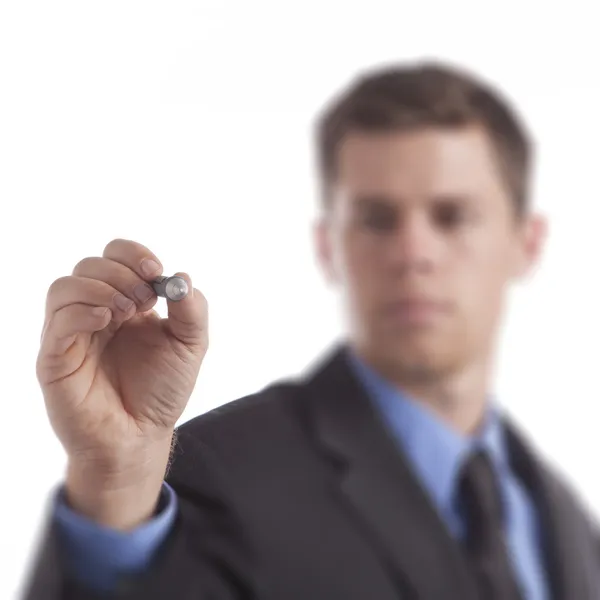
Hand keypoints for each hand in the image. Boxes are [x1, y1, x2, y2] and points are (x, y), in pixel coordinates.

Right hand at [36, 238, 207, 476]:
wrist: (140, 436)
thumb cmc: (162, 391)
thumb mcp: (189, 345)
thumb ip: (192, 310)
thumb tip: (182, 276)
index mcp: (124, 303)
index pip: (115, 257)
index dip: (133, 255)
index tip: (155, 271)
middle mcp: (95, 312)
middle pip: (90, 265)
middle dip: (121, 273)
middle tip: (145, 299)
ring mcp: (72, 333)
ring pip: (65, 286)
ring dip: (100, 288)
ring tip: (126, 311)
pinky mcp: (55, 357)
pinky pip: (57, 319)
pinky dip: (82, 310)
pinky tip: (107, 322)